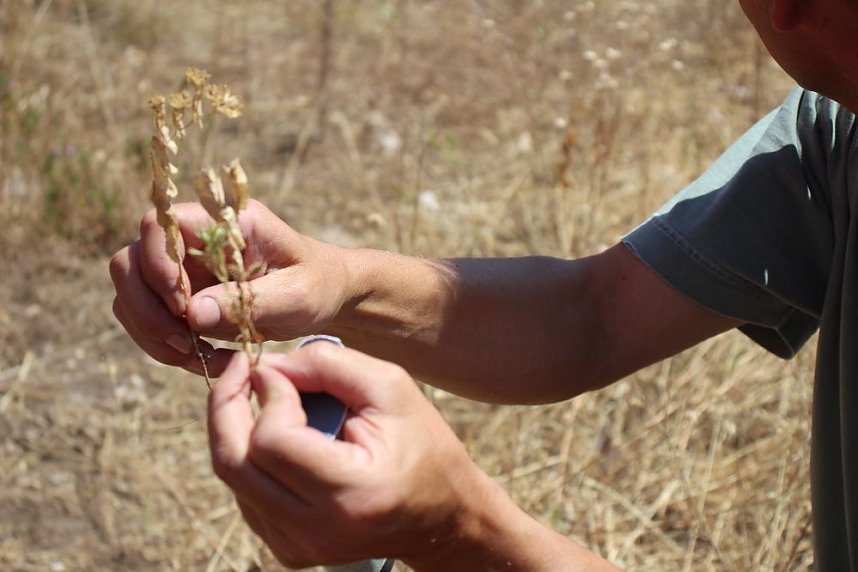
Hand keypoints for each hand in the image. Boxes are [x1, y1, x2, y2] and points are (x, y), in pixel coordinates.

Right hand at [109, 199, 349, 374]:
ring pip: (131, 298)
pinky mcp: (179, 300)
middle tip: (186, 343)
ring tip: (203, 359)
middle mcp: (191, 241)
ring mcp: (179, 270)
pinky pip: (148, 324)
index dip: (158, 263)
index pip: (159, 224)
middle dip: (148, 310)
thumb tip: (192, 313)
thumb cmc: (317, 284)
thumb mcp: (298, 294)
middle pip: (130, 263)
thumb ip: (250, 300)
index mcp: (222, 221)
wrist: (324, 297)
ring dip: (156, 336)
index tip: (182, 304)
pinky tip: (208, 361)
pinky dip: (167, 349)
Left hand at [207, 343, 489, 568]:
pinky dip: (250, 455)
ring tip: (268, 398)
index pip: (272, 442)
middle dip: (226, 406)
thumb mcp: (391, 388)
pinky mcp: (288, 548)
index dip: (268, 394)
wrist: (445, 516)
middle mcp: (315, 529)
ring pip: (233, 477)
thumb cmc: (424, 446)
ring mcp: (297, 546)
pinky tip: (277, 433)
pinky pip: (245, 493)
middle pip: (233, 462)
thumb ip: (328, 365)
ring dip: (238, 429)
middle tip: (241, 370)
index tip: (280, 369)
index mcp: (349, 492)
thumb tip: (267, 367)